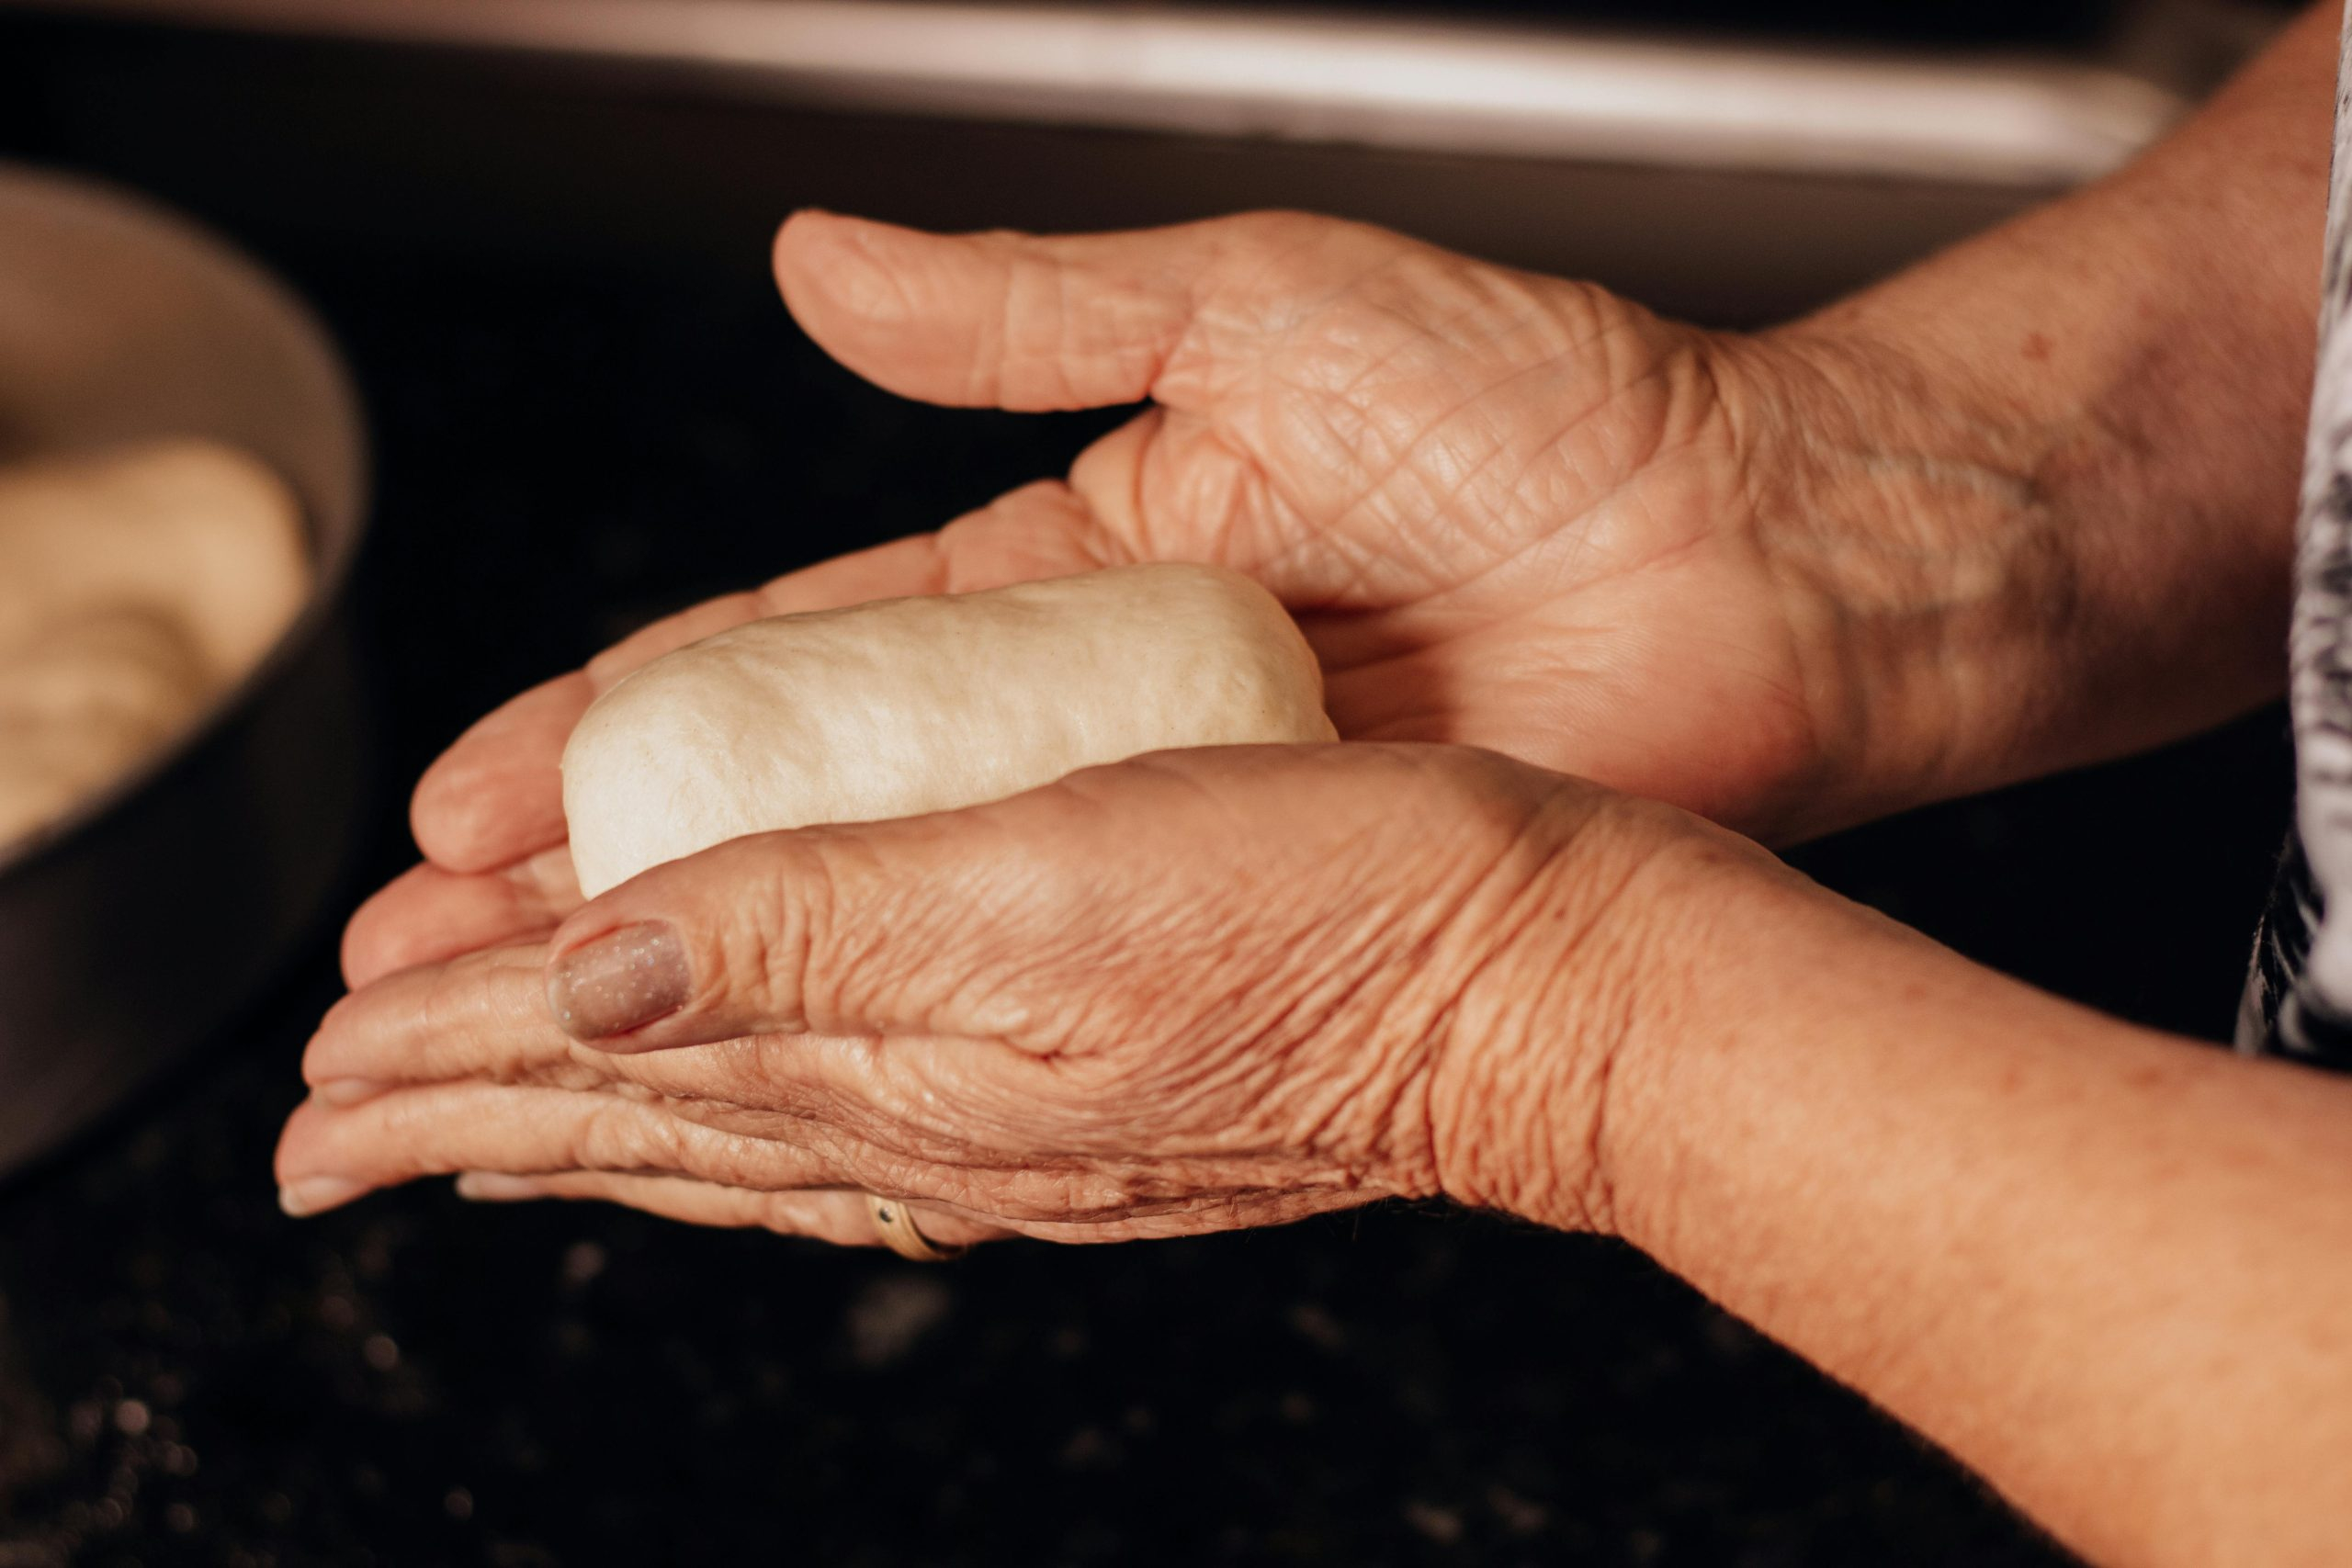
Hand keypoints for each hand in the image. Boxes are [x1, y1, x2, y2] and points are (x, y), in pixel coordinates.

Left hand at [281, 745, 1720, 1240]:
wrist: (1544, 986)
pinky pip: (848, 1117)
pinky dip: (744, 1110)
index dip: (446, 1060)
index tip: (313, 1070)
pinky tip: (746, 1104)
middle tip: (326, 1125)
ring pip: (733, 1125)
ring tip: (482, 1125)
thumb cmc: (1339, 915)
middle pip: (645, 1117)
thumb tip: (592, 974)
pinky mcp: (1083, 1085)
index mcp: (906, 1059)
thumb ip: (815, 930)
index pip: (608, 1066)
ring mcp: (1012, 1115)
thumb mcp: (1052, 888)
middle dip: (469, 1111)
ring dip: (586, 1119)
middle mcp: (938, 1113)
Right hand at [347, 208, 2005, 988]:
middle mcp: (1098, 700)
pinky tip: (797, 1067)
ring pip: (914, 901)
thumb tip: (809, 263)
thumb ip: (1026, 310)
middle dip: (618, 874)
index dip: (628, 718)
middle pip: (818, 801)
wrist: (1779, 562)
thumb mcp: (1259, 309)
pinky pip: (1070, 955)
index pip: (797, 653)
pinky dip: (931, 1005)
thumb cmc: (1555, 410)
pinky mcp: (1268, 895)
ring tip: (547, 1038)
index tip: (479, 790)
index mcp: (1073, 557)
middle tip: (432, 949)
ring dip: (733, 967)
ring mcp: (1175, 812)